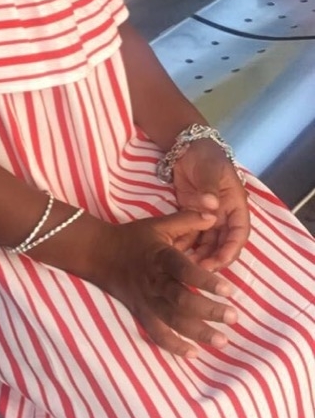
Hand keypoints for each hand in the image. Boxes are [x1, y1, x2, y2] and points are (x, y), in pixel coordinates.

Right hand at [93, 211, 237, 358]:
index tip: (229, 290)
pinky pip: (156, 333)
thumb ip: (188, 219)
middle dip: (208, 311)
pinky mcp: (140, 313)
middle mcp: (153, 282)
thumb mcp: (159, 224)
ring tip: (222, 340)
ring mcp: (146, 300)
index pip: (184, 270)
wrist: (99, 253)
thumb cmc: (134, 238)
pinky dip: (173, 345)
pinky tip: (193, 353)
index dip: (206, 281)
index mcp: (160, 257)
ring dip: (198, 332)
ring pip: (172, 321)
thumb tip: (215, 213)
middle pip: (181, 300)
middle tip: (234, 317)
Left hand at [172, 141, 249, 270]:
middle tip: (201, 271)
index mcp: (235, 204)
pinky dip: (187, 245)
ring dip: (201, 255)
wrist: (186, 147)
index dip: (232, 249)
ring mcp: (208, 216)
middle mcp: (224, 214)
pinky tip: (177, 255)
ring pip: (208, 242)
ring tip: (188, 267)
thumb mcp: (210, 170)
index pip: (239, 232)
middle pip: (223, 242)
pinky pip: (192, 235)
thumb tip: (211, 206)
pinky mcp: (192, 215)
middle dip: (215, 258)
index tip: (221, 261)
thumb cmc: (205, 156)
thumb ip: (210, 188)